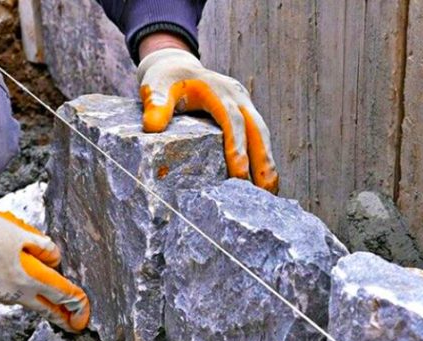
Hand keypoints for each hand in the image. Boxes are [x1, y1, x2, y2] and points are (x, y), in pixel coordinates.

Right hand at [0, 205, 89, 332]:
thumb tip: (55, 258)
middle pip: (46, 308)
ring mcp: (0, 293)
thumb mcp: (17, 231)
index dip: (78, 306)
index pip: (63, 294)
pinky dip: (25, 293)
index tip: (84, 319)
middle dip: (63, 318)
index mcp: (29, 277)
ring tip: (54, 305)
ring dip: (44, 304)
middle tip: (74, 326)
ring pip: (29, 301)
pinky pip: (13, 293)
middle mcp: (16, 291)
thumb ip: (41, 245)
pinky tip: (23, 283)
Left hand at [136, 43, 277, 191]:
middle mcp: (238, 97)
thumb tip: (152, 127)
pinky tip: (262, 181)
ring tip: (270, 191)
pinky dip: (261, 156)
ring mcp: (244, 104)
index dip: (236, 147)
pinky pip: (257, 135)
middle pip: (257, 129)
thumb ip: (155, 105)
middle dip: (262, 159)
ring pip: (262, 134)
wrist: (177, 67)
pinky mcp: (244, 113)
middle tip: (265, 189)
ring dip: (267, 161)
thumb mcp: (155, 87)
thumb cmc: (165, 80)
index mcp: (219, 91)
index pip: (232, 121)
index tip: (239, 174)